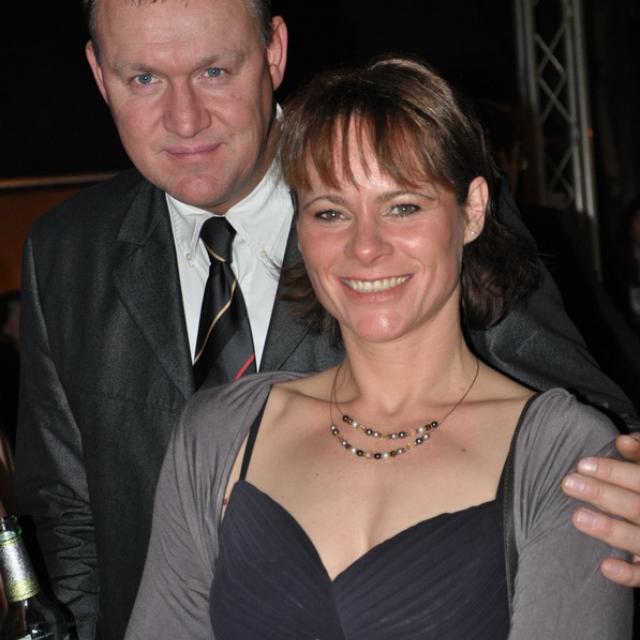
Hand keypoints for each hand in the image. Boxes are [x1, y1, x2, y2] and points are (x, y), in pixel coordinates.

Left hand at [562, 434, 639, 585]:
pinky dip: (629, 573)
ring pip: (639, 540)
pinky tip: (605, 566)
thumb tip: (622, 441)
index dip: (614, 472)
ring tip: (578, 517)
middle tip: (568, 483)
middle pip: (636, 507)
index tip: (582, 464)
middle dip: (603, 494)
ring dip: (610, 529)